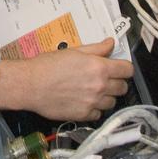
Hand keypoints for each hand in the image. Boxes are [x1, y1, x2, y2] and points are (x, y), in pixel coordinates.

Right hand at [5, 38, 132, 121]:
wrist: (30, 84)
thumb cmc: (47, 66)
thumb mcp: (73, 51)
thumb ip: (96, 49)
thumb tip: (110, 44)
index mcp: (98, 67)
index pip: (127, 70)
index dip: (124, 68)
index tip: (119, 68)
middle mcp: (99, 86)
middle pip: (123, 87)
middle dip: (116, 82)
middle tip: (104, 79)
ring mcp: (93, 102)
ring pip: (112, 102)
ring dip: (106, 96)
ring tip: (92, 91)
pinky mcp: (84, 115)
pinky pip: (98, 114)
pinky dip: (94, 108)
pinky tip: (84, 101)